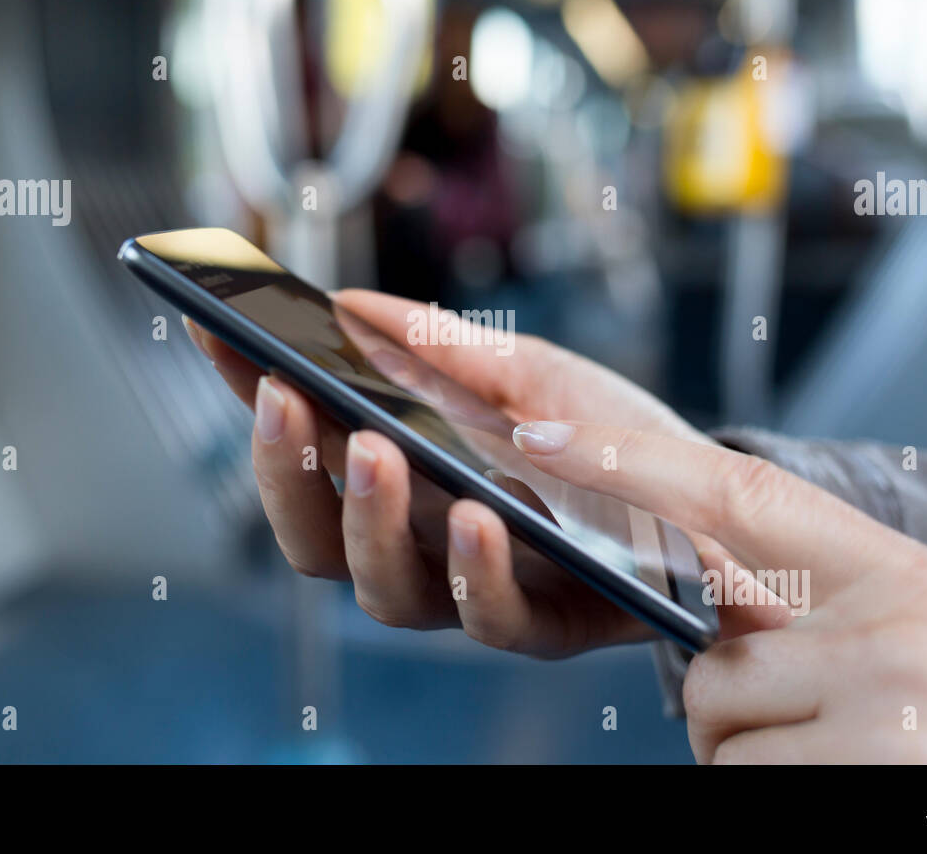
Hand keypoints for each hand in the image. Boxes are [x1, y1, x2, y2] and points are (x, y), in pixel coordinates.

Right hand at [184, 289, 714, 656]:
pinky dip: (476, 568)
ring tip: (378, 448)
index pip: (306, 441)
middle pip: (312, 533)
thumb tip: (351, 304)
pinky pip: (488, 618)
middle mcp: (423, 537)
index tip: (215, 333)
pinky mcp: (540, 622)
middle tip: (286, 398)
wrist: (711, 498)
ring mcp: (473, 585)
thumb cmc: (611, 434)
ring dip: (367, 519)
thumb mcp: (534, 370)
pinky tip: (480, 513)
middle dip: (285, 469)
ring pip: (380, 588)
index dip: (249, 395)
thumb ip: (446, 346)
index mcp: (406, 474)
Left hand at [509, 420, 926, 762]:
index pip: (739, 494)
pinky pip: (742, 786)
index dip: (631, 464)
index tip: (545, 441)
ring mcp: (886, 709)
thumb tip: (707, 584)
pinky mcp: (864, 777)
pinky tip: (846, 788)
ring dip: (759, 762)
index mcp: (902, 576)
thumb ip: (824, 594)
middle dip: (734, 707)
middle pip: (713, 660)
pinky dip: (773, 798)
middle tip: (820, 728)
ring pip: (721, 733)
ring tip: (848, 763)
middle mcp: (894, 632)